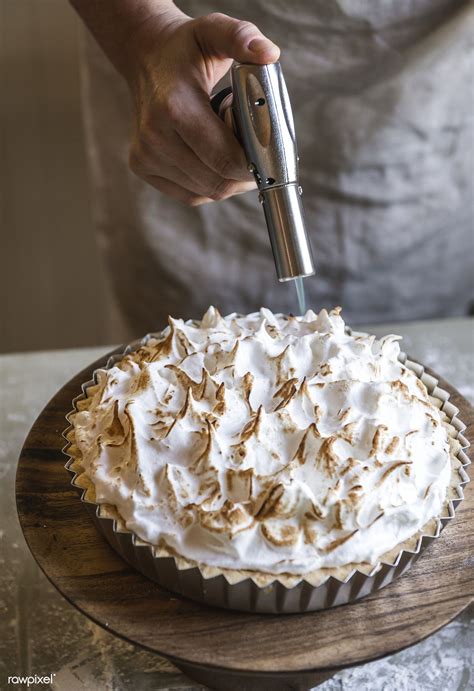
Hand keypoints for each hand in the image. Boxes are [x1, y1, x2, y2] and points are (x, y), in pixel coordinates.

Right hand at [125, 11, 279, 204]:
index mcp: (174, 107)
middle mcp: (155, 137)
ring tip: (230, 148)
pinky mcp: (143, 167)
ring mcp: (146, 155)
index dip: (253, 164)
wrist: (146, 57)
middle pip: (217, 181)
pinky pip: (191, 194)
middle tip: (255, 153)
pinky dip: (211, 185)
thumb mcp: (214, 32)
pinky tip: (215, 161)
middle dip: (243, 174)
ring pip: (206, 192)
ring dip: (228, 179)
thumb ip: (242, 37)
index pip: (225, 158)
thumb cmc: (186, 49)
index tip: (268, 153)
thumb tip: (268, 53)